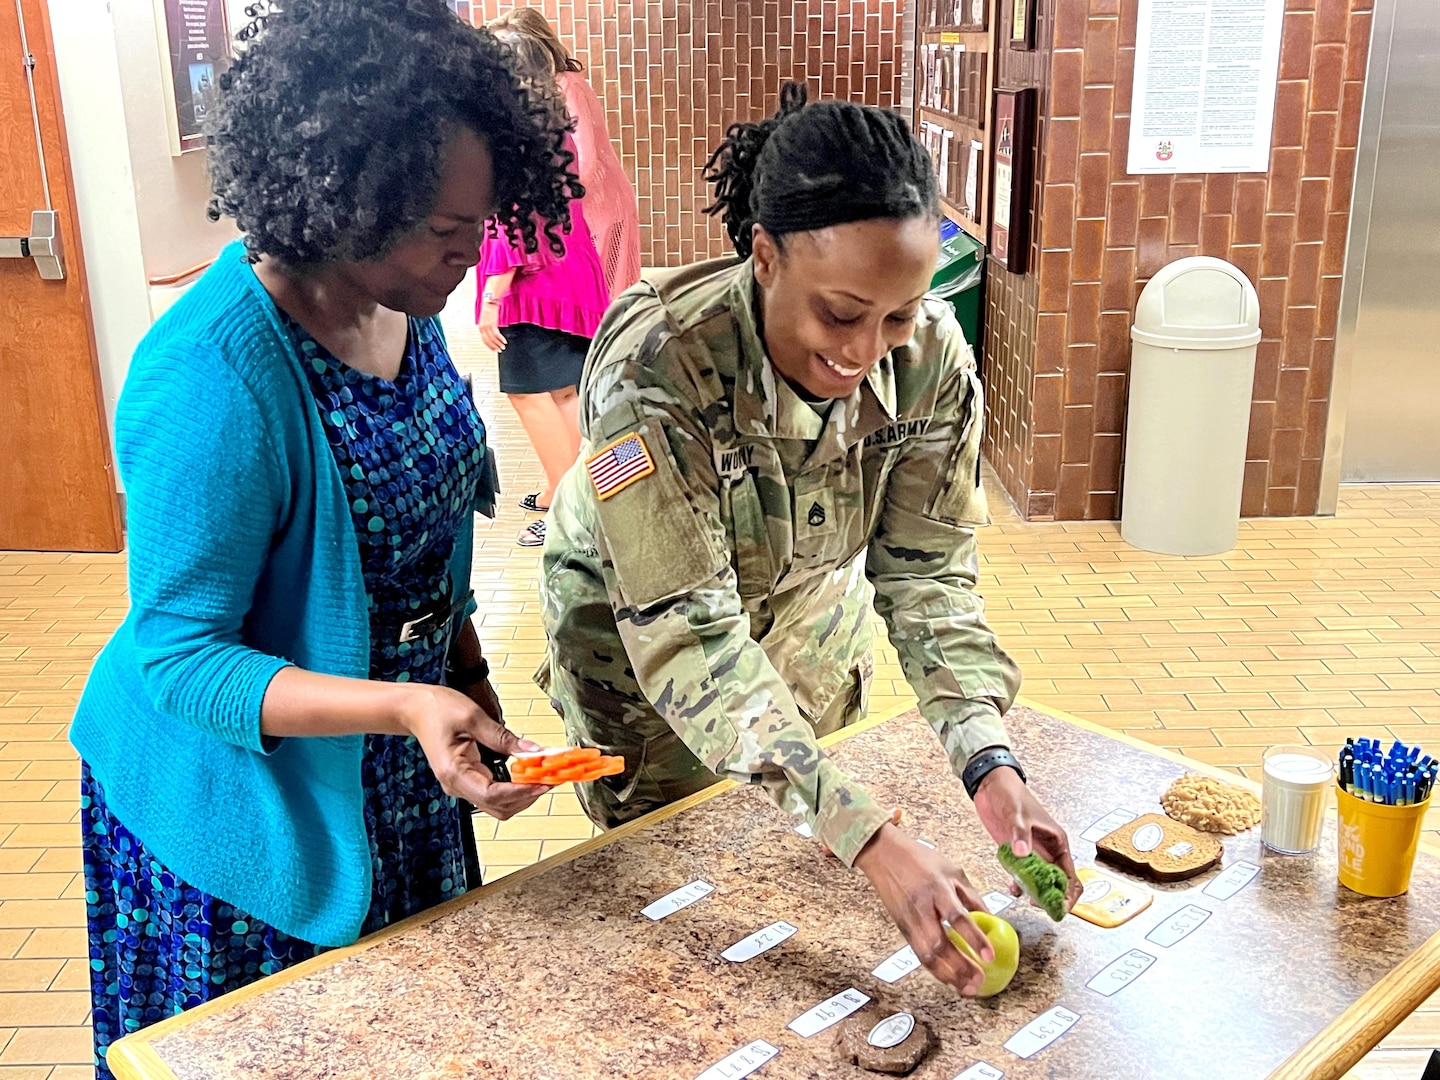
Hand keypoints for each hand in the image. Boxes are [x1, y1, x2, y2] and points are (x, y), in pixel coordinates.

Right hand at [397, 683, 548, 818]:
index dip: (521, 792)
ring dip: (523, 794)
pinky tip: (528, 773)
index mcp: (454, 772)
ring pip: (498, 804)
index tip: (543, 783)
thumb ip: (503, 737)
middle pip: (499, 806)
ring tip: (543, 775)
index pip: (493, 795)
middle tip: (551, 778)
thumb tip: (533, 752)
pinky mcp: (468, 779)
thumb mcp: (473, 717)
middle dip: (527, 796)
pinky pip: (495, 792)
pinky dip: (514, 787)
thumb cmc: (437, 709)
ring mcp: (462, 785)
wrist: (416, 709)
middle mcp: (457, 785)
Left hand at [478, 305, 506, 351]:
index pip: (484, 340)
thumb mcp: (486, 319)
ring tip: (503, 347)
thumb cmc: (489, 309)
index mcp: (480, 328)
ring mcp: (487, 326)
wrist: (490, 301)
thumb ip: (487, 326)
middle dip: (494, 347)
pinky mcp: (492, 324)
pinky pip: (496, 334)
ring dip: (498, 344)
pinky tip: (504, 341)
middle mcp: (482, 328)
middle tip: (500, 350)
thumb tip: (492, 333)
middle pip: (488, 341)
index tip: (494, 350)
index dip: (490, 346)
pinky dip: (501, 339)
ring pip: (492, 339)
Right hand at [853, 822, 993, 996]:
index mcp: (938, 889)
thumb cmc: (919, 859)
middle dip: (960, 967)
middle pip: (939, 945)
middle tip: (978, 982)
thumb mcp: (952, 870)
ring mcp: (910, 920)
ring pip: (926, 956)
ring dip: (947, 976)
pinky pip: (919, 954)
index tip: (989, 957)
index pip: (956, 917)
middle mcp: (922, 908)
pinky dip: (935, 970)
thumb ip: (971, 896)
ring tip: (966, 988)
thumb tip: (991, 919)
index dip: (974, 938)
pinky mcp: (902, 929)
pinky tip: (949, 978)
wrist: (882, 854)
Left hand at [972, 766, 1081, 912]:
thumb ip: (1020, 833)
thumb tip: (1023, 853)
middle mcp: (1048, 850)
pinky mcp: (1018, 853)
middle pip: (1058, 883)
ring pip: (1042, 882)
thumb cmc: (1010, 793)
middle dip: (1053, 898)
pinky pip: (1025, 875)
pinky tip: (1013, 889)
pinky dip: (1021, 885)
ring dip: (1037, 893)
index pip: (1070, 875)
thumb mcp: (1016, 813)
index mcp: (1057, 842)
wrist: (991, 784)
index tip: (1058, 906)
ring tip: (1027, 899)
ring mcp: (1033, 853)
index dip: (1067, 894)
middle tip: (1039, 905)